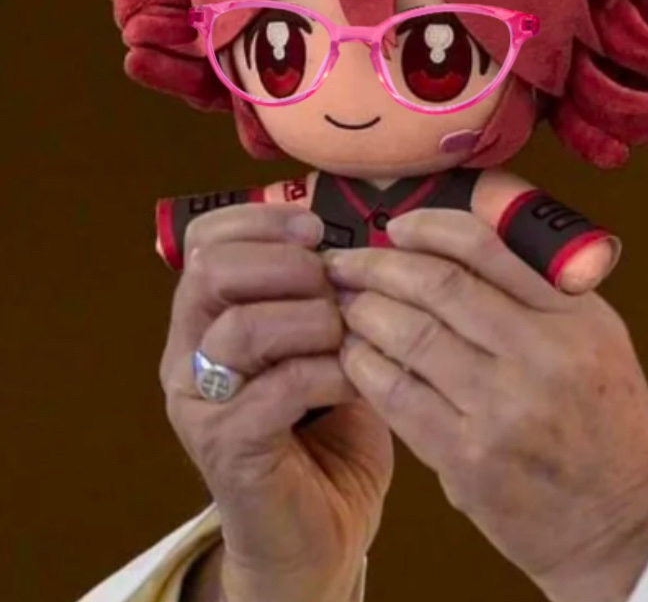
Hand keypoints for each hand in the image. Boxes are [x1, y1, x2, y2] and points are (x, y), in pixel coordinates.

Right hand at [160, 203, 393, 601]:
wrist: (315, 531)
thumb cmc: (324, 428)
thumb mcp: (322, 346)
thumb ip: (320, 297)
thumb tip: (350, 249)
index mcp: (206, 317)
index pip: (206, 241)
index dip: (261, 220)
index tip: (315, 229)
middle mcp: (187, 353)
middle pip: (213, 271)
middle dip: (288, 265)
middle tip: (332, 287)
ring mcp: (200, 402)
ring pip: (243, 327)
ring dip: (313, 321)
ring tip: (348, 338)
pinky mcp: (226, 446)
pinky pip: (279, 386)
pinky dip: (331, 373)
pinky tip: (356, 381)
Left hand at [324, 209, 647, 601]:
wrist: (625, 522)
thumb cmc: (606, 421)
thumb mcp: (595, 336)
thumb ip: (535, 287)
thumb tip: (457, 240)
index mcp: (571, 317)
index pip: (485, 248)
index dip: (428, 228)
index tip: (396, 228)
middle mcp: (539, 355)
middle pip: (437, 286)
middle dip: (377, 266)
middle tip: (344, 263)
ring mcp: (501, 410)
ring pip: (410, 336)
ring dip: (364, 312)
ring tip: (345, 304)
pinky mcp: (466, 459)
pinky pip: (397, 396)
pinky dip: (364, 365)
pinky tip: (351, 353)